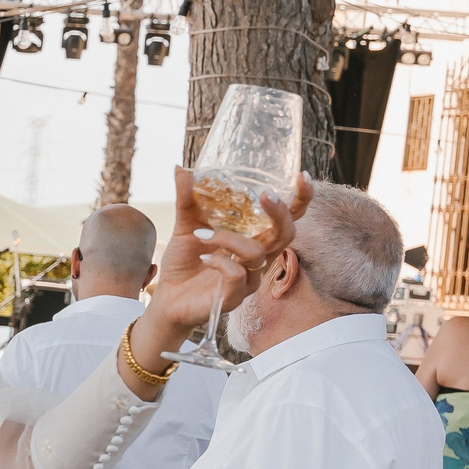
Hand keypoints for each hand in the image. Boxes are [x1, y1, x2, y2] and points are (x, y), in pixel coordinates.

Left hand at [131, 167, 311, 361]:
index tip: (302, 175)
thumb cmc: (184, 263)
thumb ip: (187, 200)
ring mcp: (249, 280)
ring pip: (257, 254)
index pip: (288, 219)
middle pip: (287, 235)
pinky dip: (220, 262)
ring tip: (201, 233)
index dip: (300, 200)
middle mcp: (258, 259)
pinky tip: (203, 258)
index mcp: (254, 239)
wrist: (166, 299)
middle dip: (280, 213)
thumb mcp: (185, 226)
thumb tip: (181, 168)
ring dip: (229, 239)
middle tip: (264, 194)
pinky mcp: (233, 298)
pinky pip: (238, 276)